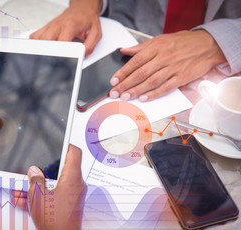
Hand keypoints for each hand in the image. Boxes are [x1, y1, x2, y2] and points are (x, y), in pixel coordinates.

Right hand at [12, 145, 85, 229]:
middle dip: (41, 171)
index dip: (66, 144)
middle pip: (59, 170)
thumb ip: (35, 180)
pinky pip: (53, 196)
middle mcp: (75, 185)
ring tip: (20, 189)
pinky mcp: (67, 206)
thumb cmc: (56, 221)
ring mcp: (72, 196)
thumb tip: (33, 171)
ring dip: (37, 186)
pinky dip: (41, 197)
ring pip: (53, 185)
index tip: (58, 140)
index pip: (74, 152)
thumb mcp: (39, 196)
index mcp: (72, 178)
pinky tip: (24, 200)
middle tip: (30, 169)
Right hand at [30, 0, 101, 55]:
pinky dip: (36, 44)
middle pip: (45, 41)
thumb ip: (90, 46)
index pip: (61, 42)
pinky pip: (35, 36)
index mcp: (70, 25)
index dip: (62, 54)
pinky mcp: (46, 27)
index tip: (64, 60)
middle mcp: (58, 24)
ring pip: (37, 39)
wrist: (83, 8)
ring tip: (48, 55)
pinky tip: (43, 48)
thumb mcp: (96, 33)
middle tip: (54, 60)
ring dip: (41, 49)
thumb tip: (82, 56)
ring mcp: (50, 25)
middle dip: (48, 53)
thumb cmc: (88, 20)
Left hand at [109, 30, 226, 101]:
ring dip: (137, 91)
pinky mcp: (181, 78)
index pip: (135, 61)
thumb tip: (124, 50)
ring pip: (151, 82)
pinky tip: (144, 98)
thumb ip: (141, 47)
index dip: (123, 72)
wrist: (207, 45)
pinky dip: (154, 94)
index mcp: (156, 47)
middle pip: (140, 74)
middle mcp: (163, 58)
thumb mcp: (160, 39)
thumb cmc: (183, 42)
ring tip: (126, 96)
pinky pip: (165, 87)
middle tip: (115, 92)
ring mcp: (172, 68)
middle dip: (126, 84)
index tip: (113, 80)